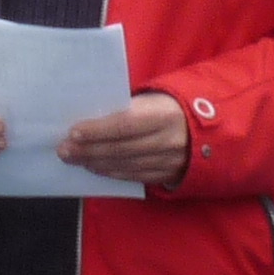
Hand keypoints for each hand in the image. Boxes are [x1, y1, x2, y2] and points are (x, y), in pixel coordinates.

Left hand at [59, 90, 191, 187]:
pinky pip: (134, 176)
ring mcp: (168, 161)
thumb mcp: (155, 98)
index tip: (73, 131)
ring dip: (95, 163)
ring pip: (124, 165)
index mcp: (164, 114)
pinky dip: (111, 173)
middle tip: (63, 149)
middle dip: (88, 150)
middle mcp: (167, 140)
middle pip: (120, 148)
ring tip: (73, 158)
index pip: (124, 124)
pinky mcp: (167, 175)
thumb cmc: (171, 107)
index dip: (98, 130)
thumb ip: (128, 106)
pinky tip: (94, 167)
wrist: (209, 129)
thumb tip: (92, 114)